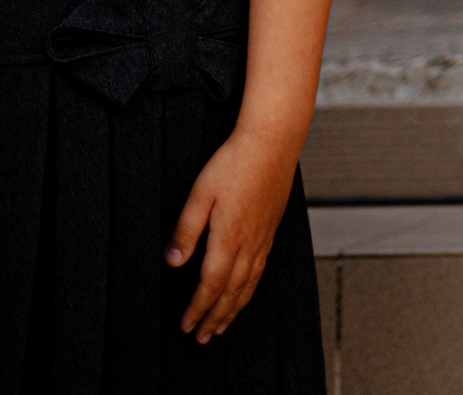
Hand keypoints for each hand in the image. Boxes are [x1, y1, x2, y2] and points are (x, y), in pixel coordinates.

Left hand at [167, 122, 299, 341]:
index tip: (186, 325)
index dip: (198, 308)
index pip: (211, 283)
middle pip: (233, 290)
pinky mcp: (271, 227)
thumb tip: (174, 262)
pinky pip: (262, 268)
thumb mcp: (200, 193)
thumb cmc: (235, 162)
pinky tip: (245, 291)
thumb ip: (186, 230)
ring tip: (223, 325)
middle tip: (203, 337)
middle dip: (216, 316)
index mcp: (229, 235)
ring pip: (250, 282)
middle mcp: (250, 241)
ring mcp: (264, 235)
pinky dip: (251, 288)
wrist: (274, 141)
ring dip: (235, 308)